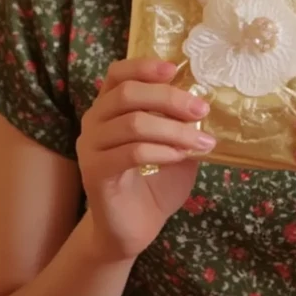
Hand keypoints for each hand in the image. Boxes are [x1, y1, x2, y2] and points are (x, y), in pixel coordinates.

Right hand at [76, 58, 214, 262]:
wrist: (132, 229)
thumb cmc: (154, 182)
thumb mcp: (174, 145)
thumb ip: (181, 123)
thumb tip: (205, 103)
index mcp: (110, 105)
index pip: (118, 73)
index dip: (144, 66)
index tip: (175, 69)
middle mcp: (94, 120)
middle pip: (128, 94)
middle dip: (169, 98)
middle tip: (202, 110)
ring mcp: (90, 146)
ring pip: (134, 123)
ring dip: (174, 129)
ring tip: (202, 141)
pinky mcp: (94, 173)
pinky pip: (131, 153)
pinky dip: (161, 151)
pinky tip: (180, 156)